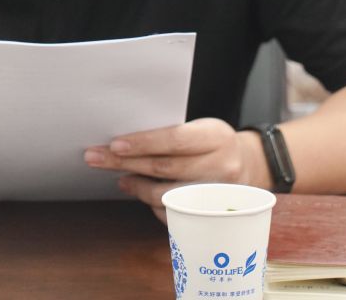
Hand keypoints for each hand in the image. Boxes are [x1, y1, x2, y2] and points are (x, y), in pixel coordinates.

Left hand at [83, 119, 262, 220]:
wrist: (250, 166)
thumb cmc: (213, 143)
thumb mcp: (201, 128)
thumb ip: (171, 135)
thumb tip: (124, 143)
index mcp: (217, 137)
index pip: (175, 139)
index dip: (143, 142)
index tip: (114, 144)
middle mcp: (221, 166)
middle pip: (165, 167)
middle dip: (125, 163)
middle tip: (95, 158)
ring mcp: (218, 195)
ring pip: (166, 195)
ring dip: (136, 186)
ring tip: (118, 176)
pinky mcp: (211, 216)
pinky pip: (173, 214)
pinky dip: (151, 204)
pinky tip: (138, 190)